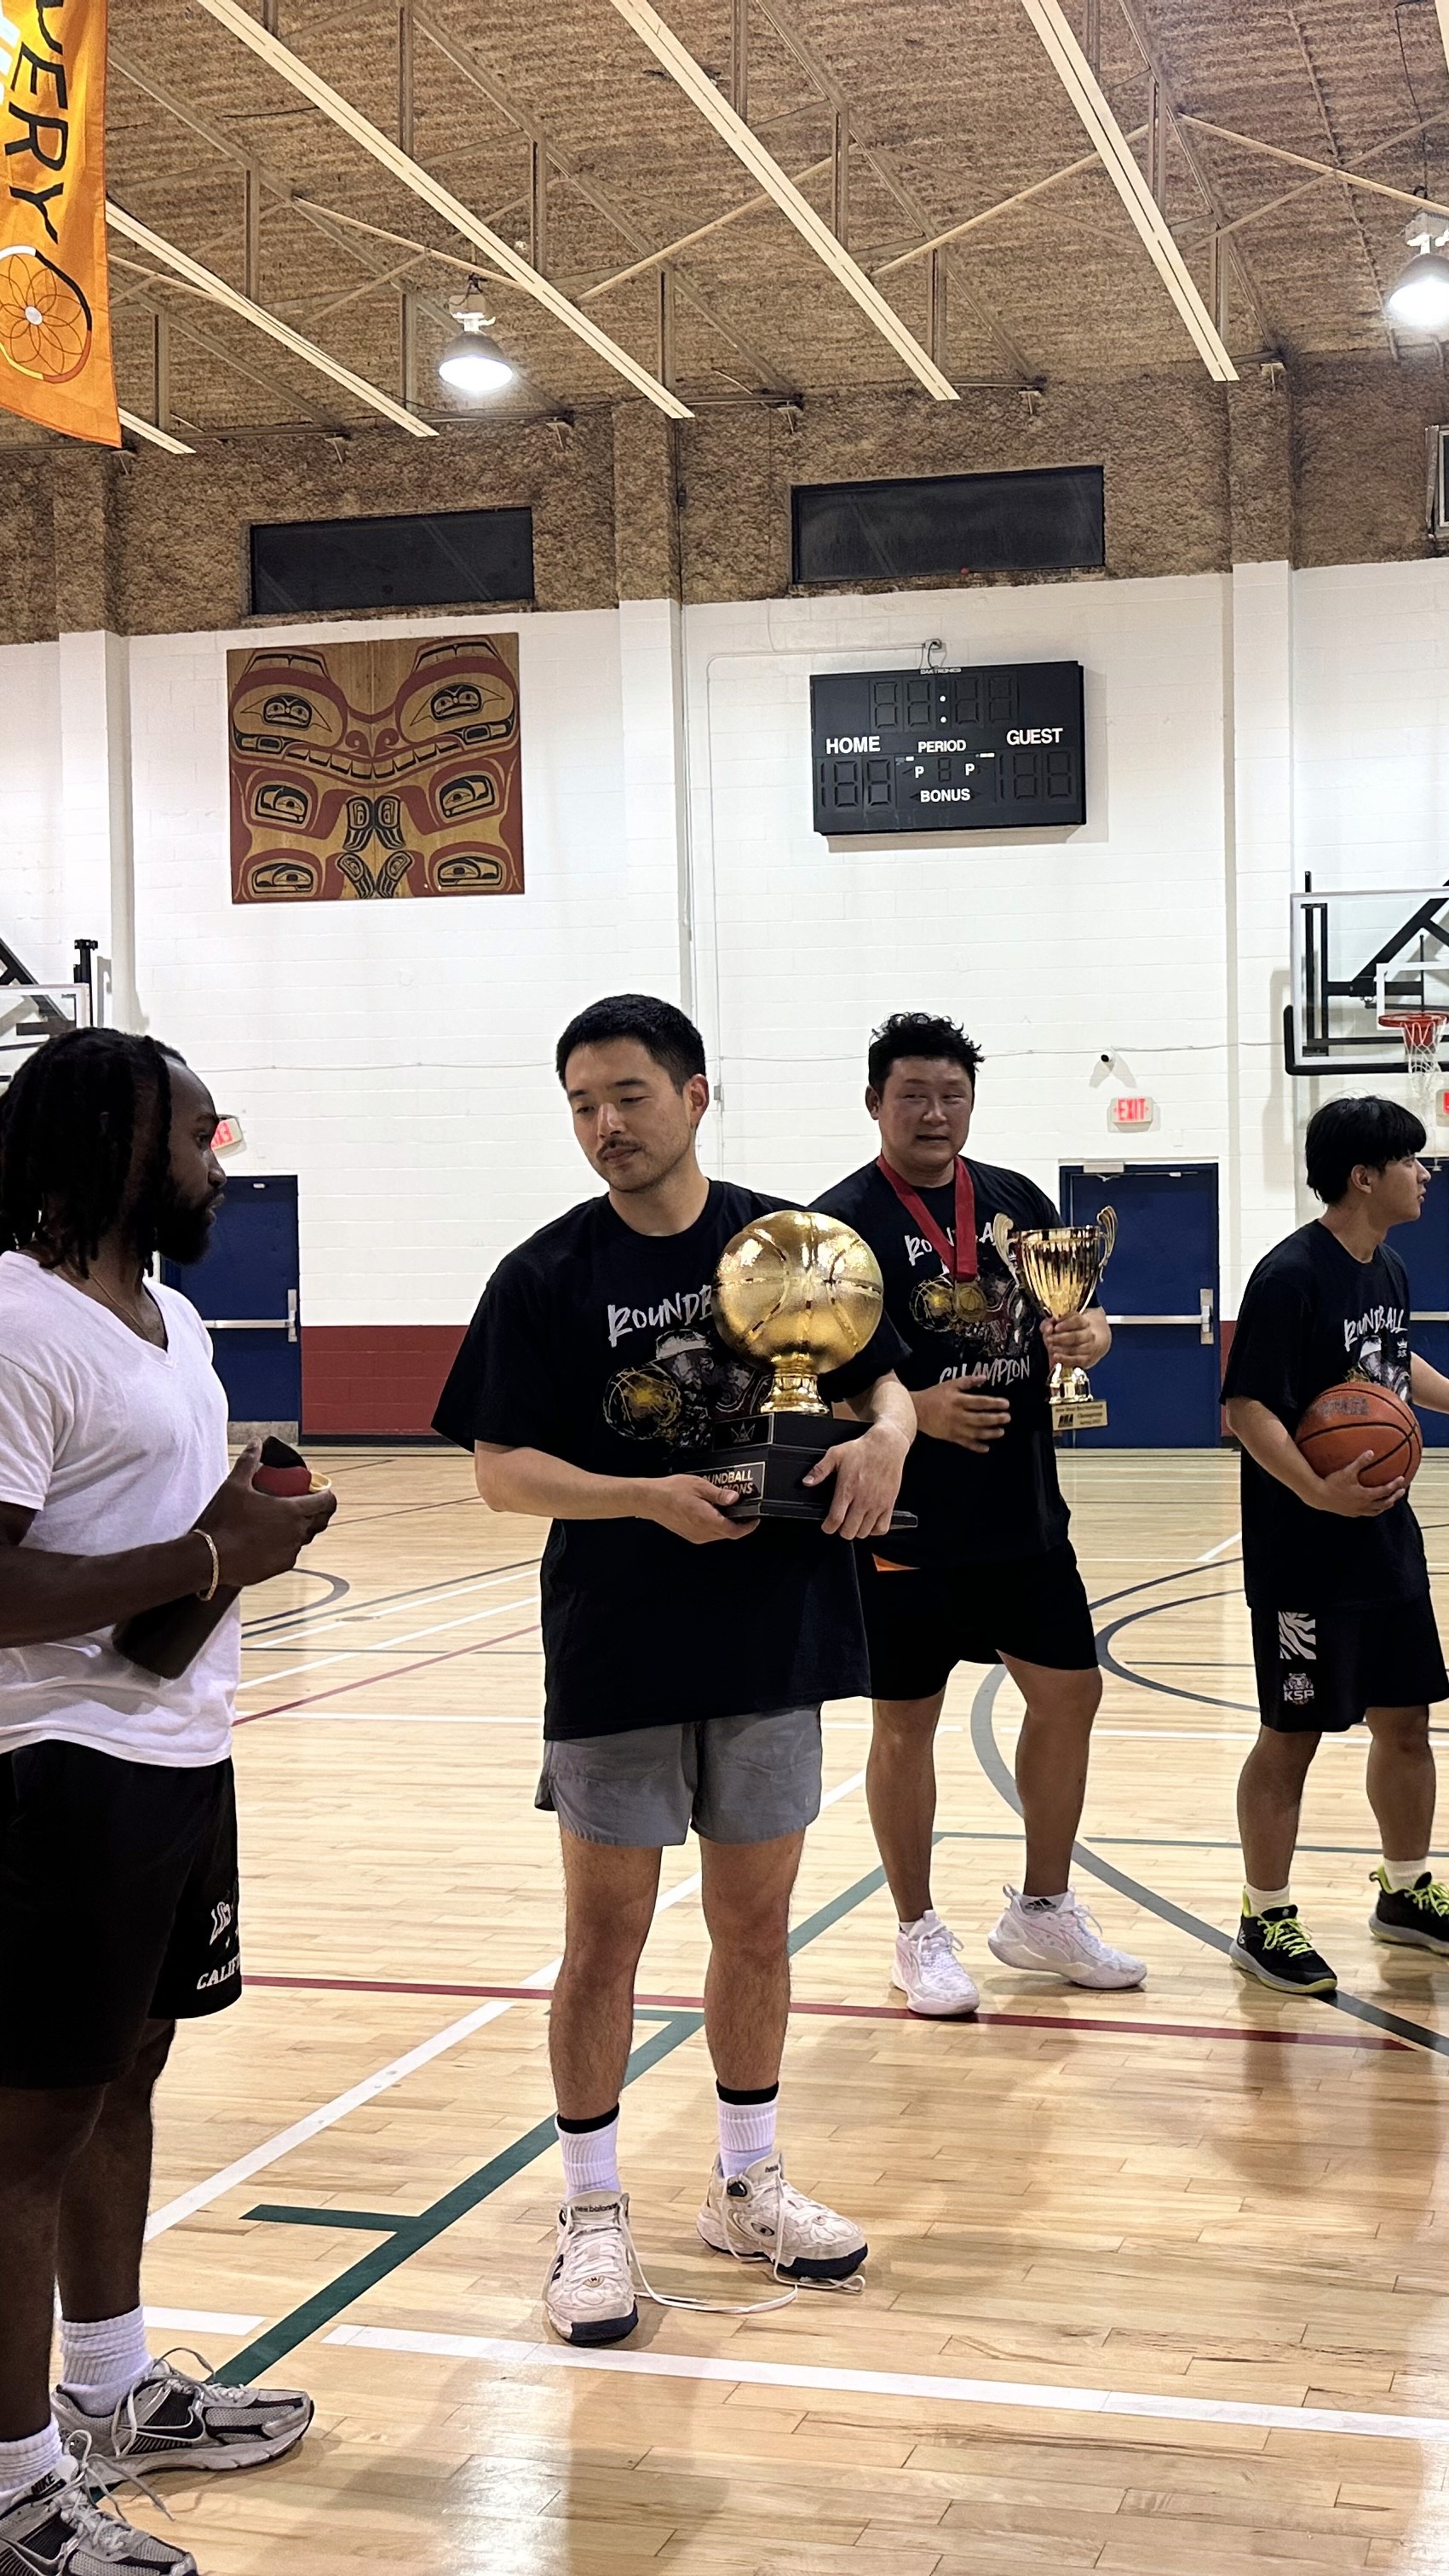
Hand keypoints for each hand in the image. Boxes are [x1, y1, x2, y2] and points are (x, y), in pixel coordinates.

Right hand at [198, 1442, 337, 1586]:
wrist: (210, 1557)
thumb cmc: (224, 1520)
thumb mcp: (235, 1485)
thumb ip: (249, 1461)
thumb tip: (256, 1443)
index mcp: (293, 1511)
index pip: (327, 1502)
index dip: (327, 1495)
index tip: (319, 1491)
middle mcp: (297, 1532)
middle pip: (319, 1521)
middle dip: (315, 1512)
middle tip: (301, 1504)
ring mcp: (290, 1551)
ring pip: (303, 1538)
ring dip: (298, 1529)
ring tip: (281, 1521)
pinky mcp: (280, 1567)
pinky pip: (290, 1553)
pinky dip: (285, 1545)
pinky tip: (270, 1539)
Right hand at [641, 1473, 757, 1544]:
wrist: (650, 1499)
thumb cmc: (670, 1491)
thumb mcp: (699, 1485)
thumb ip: (719, 1494)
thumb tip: (734, 1498)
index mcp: (707, 1520)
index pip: (734, 1531)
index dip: (748, 1527)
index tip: (754, 1519)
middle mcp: (702, 1532)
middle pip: (728, 1533)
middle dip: (738, 1523)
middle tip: (741, 1509)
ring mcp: (695, 1535)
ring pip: (718, 1534)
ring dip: (725, 1524)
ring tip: (725, 1508)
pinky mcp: (689, 1535)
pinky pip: (708, 1534)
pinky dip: (714, 1525)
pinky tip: (711, 1512)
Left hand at [803, 1423, 908, 1539]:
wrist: (887, 1446)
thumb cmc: (862, 1450)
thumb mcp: (836, 1454)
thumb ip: (820, 1470)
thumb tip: (807, 1482)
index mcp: (848, 1489)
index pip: (836, 1519)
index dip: (828, 1527)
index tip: (826, 1525)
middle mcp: (863, 1499)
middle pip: (849, 1531)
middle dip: (841, 1530)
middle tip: (840, 1522)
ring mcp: (877, 1504)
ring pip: (864, 1532)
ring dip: (856, 1530)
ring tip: (853, 1520)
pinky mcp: (889, 1505)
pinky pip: (881, 1528)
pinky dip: (874, 1530)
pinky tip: (868, 1522)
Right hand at [912, 1378, 1010, 1451]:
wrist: (915, 1411)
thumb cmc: (933, 1395)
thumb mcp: (950, 1384)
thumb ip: (967, 1381)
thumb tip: (984, 1377)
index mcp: (958, 1401)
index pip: (981, 1402)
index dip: (995, 1403)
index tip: (1006, 1404)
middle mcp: (958, 1415)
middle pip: (981, 1418)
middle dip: (996, 1419)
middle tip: (1007, 1418)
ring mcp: (955, 1428)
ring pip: (976, 1433)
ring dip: (990, 1433)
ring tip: (1001, 1432)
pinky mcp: (950, 1437)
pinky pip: (965, 1444)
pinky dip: (976, 1447)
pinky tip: (986, 1448)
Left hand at [1042, 1315, 1101, 1369]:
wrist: (1093, 1341)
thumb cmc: (1074, 1330)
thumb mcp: (1063, 1322)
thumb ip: (1051, 1322)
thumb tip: (1047, 1328)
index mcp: (1085, 1322)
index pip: (1077, 1320)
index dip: (1066, 1324)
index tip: (1056, 1327)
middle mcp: (1090, 1334)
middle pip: (1076, 1336)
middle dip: (1060, 1338)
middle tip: (1049, 1339)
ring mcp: (1090, 1348)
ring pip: (1075, 1349)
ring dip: (1061, 1349)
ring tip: (1051, 1348)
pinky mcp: (1087, 1359)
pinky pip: (1076, 1360)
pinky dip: (1065, 1359)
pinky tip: (1056, 1357)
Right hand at [1310, 1449, 1407, 1518]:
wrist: (1319, 1497)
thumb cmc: (1333, 1483)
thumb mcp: (1347, 1471)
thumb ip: (1360, 1462)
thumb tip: (1371, 1451)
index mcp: (1365, 1495)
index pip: (1385, 1491)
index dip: (1394, 1485)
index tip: (1402, 1479)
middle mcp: (1364, 1505)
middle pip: (1384, 1504)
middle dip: (1394, 1497)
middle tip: (1401, 1491)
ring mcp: (1357, 1511)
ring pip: (1376, 1511)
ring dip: (1384, 1506)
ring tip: (1389, 1502)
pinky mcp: (1350, 1513)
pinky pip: (1365, 1513)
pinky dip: (1372, 1509)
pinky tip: (1369, 1505)